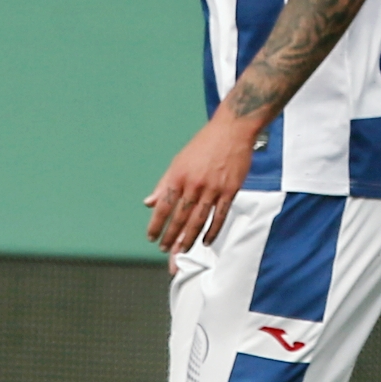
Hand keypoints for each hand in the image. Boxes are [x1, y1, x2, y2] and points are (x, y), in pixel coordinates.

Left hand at [145, 105, 260, 253]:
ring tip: (182, 251)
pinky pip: (220, 215)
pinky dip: (213, 230)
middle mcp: (194, 184)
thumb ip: (164, 184)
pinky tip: (206, 241)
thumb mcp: (178, 161)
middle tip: (165, 250)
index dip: (156, 224)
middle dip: (171, 236)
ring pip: (199, 220)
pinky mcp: (230, 190)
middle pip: (180, 217)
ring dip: (189, 238)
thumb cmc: (204, 144)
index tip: (152, 237)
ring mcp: (213, 188)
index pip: (163, 206)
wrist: (232, 130)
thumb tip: (149, 202)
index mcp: (178, 176)